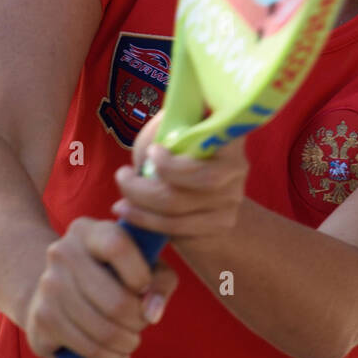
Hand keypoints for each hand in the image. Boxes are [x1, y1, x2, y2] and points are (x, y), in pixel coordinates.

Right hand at [24, 219, 178, 357]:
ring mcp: (49, 286)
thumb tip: (152, 312)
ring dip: (127, 343)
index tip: (145, 287)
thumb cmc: (108, 274)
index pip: (117, 245)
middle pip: (115, 301)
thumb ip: (159, 281)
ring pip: (103, 330)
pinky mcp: (42, 319)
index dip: (140, 274)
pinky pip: (87, 349)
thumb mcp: (140, 264)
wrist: (52, 288)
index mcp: (87, 230)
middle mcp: (62, 253)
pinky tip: (119, 357)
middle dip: (138, 321)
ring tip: (131, 341)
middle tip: (141, 324)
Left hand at [110, 110, 249, 238]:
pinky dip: (146, 219)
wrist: (205, 201)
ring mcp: (232, 198)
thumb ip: (160, 132)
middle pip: (199, 177)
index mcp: (226, 134)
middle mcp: (236, 165)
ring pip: (180, 204)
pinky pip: (178, 226)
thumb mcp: (169, 137)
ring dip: (141, 200)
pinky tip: (127, 211)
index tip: (153, 151)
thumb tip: (154, 139)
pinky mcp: (220, 224)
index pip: (219, 132)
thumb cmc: (178, 158)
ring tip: (121, 195)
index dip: (192, 139)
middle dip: (152, 179)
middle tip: (122, 175)